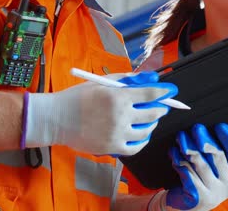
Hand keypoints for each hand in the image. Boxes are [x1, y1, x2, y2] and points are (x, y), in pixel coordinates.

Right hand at [22, 71, 176, 155]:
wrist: (56, 119)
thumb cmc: (77, 98)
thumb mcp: (102, 82)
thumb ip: (126, 80)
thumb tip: (148, 78)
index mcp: (118, 96)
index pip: (150, 94)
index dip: (164, 92)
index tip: (170, 91)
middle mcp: (120, 115)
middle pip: (153, 113)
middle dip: (161, 108)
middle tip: (162, 106)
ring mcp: (117, 133)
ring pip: (146, 131)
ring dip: (152, 124)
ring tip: (151, 120)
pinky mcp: (111, 148)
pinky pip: (135, 146)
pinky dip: (142, 140)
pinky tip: (142, 134)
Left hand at [161, 123, 227, 210]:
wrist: (184, 207)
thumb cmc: (198, 181)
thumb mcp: (211, 168)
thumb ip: (213, 152)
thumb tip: (204, 130)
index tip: (219, 126)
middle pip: (219, 156)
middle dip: (205, 140)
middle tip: (196, 128)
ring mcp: (215, 193)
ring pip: (202, 164)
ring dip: (189, 148)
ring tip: (180, 138)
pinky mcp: (200, 198)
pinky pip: (189, 174)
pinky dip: (180, 161)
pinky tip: (174, 153)